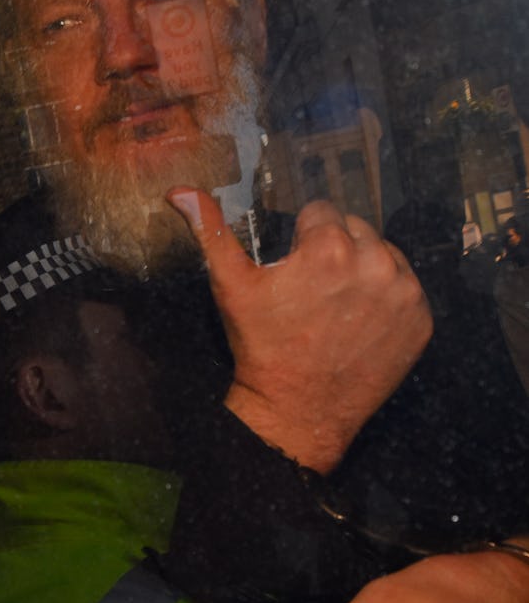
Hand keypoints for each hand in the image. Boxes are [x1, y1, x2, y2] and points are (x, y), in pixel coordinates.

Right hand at [166, 188, 432, 471]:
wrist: (298, 411)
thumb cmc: (263, 347)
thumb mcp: (231, 286)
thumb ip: (212, 232)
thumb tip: (180, 192)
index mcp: (331, 247)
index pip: (321, 213)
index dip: (301, 239)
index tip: (294, 271)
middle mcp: (377, 263)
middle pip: (355, 230)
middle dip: (335, 250)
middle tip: (313, 290)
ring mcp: (404, 294)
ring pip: (383, 255)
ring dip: (363, 270)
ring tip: (336, 305)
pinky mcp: (421, 320)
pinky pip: (405, 289)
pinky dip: (386, 299)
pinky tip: (359, 322)